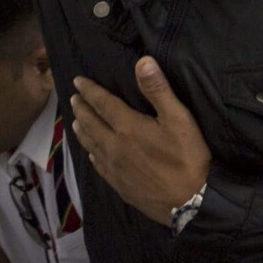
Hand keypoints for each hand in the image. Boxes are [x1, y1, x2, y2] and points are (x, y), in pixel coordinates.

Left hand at [72, 58, 211, 224]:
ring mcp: (114, 168)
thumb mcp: (179, 118)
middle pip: (92, 124)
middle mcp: (114, 146)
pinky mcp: (118, 184)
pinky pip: (98, 165)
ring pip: (91, 145)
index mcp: (128, 127)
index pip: (103, 104)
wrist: (189, 201)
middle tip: (73, 98)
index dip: (90, 91)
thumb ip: (158, 90)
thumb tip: (142, 61)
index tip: (77, 81)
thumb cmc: (187, 156)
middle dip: (81, 109)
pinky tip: (92, 154)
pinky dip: (91, 154)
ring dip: (82, 130)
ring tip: (75, 122)